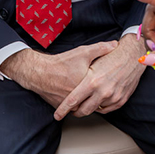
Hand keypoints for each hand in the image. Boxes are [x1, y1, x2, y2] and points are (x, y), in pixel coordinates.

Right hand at [0, 41, 117, 107]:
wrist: (39, 72)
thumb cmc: (62, 62)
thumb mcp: (83, 52)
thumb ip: (100, 48)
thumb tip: (115, 44)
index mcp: (89, 85)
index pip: (104, 91)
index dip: (108, 87)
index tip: (111, 84)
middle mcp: (80, 97)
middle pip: (95, 102)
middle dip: (99, 98)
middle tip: (103, 92)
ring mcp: (70, 105)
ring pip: (84, 107)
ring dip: (87, 103)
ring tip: (92, 96)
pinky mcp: (62, 107)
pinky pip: (73, 109)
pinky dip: (76, 105)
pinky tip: (79, 97)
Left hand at [53, 34, 146, 119]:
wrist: (134, 56)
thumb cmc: (112, 56)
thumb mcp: (92, 60)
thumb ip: (80, 75)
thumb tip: (67, 86)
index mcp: (92, 81)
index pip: (73, 101)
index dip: (63, 110)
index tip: (57, 115)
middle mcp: (102, 91)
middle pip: (83, 111)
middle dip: (75, 112)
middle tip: (72, 110)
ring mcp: (113, 97)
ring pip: (95, 110)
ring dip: (89, 107)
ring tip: (86, 101)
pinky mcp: (121, 100)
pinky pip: (107, 109)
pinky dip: (101, 106)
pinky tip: (98, 99)